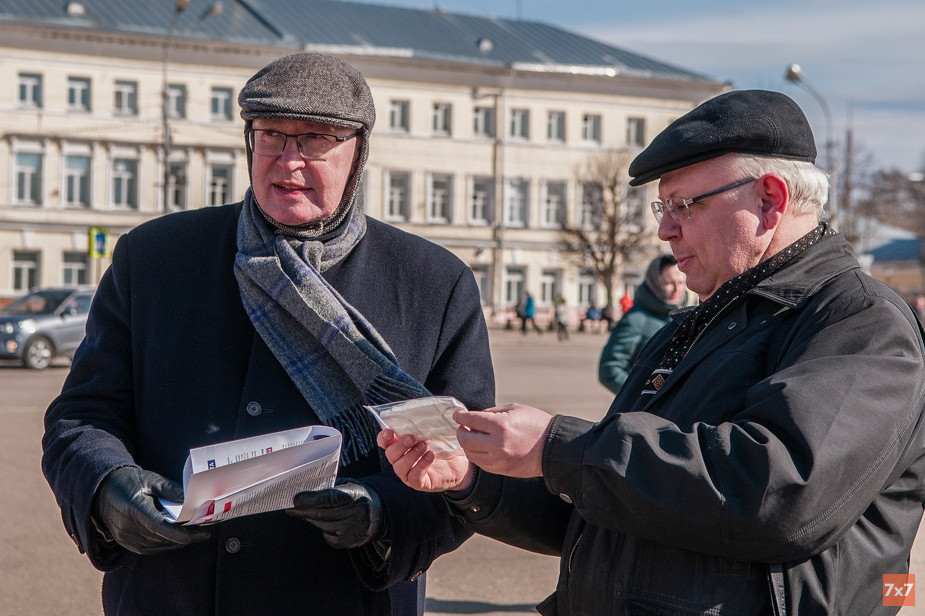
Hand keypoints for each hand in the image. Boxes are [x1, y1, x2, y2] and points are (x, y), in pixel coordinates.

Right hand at [92, 466, 210, 554]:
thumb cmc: (128, 482)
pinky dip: (163, 544)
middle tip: (205, 531)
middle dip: (184, 537)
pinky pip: (147, 548)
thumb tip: (192, 499)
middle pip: (159, 537)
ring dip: (175, 543)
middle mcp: (126, 526)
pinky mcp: (123, 542)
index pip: (157, 525)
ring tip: (195, 535)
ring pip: (155, 546)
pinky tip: (177, 539)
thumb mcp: (151, 480)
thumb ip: (171, 490)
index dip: (175, 533)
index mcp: (133, 508)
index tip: (192, 535)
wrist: (101, 491)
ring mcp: (124, 537)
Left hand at [289, 481, 383, 548]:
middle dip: (303, 511)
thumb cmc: (357, 497)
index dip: (312, 499)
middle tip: (290, 507)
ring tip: (307, 512)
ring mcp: (350, 530)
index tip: (296, 500)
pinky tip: (328, 522)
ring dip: (311, 518)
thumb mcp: (349, 486)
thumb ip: (330, 488)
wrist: (379, 517)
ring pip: (321, 525)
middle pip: (321, 514)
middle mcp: (354, 514)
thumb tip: (305, 493)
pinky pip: (326, 535)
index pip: (331, 498)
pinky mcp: (346, 542)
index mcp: (355, 496)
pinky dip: (323, 528)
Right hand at [378, 429, 472, 492]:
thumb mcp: (434, 433)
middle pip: (390, 455)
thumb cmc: (445, 447)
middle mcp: (402, 461)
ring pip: (399, 468)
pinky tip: (430, 456)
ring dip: (410, 455)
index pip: (384, 443)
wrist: (461, 464)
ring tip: (424, 446)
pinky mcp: (420, 483)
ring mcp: (409, 474)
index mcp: (402, 447)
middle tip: (413, 438)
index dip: (383, 437)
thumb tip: (420, 411)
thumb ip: (423, 425)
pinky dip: (421, 466)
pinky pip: (414, 477)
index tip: (390, 431)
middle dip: (399, 445)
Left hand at [454, 403, 552, 477]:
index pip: (470, 420)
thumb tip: (475, 418)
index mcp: (500, 425)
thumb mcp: (515, 409)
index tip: (458, 414)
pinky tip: (481, 447)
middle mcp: (496, 444)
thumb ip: (492, 412)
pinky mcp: (500, 469)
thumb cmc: (535, 424)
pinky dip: (476, 454)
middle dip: (460, 431)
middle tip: (463, 426)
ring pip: (469, 453)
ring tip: (472, 437)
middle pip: (464, 439)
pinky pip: (480, 463)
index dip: (460, 416)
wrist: (553, 448)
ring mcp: (498, 459)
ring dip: (467, 444)